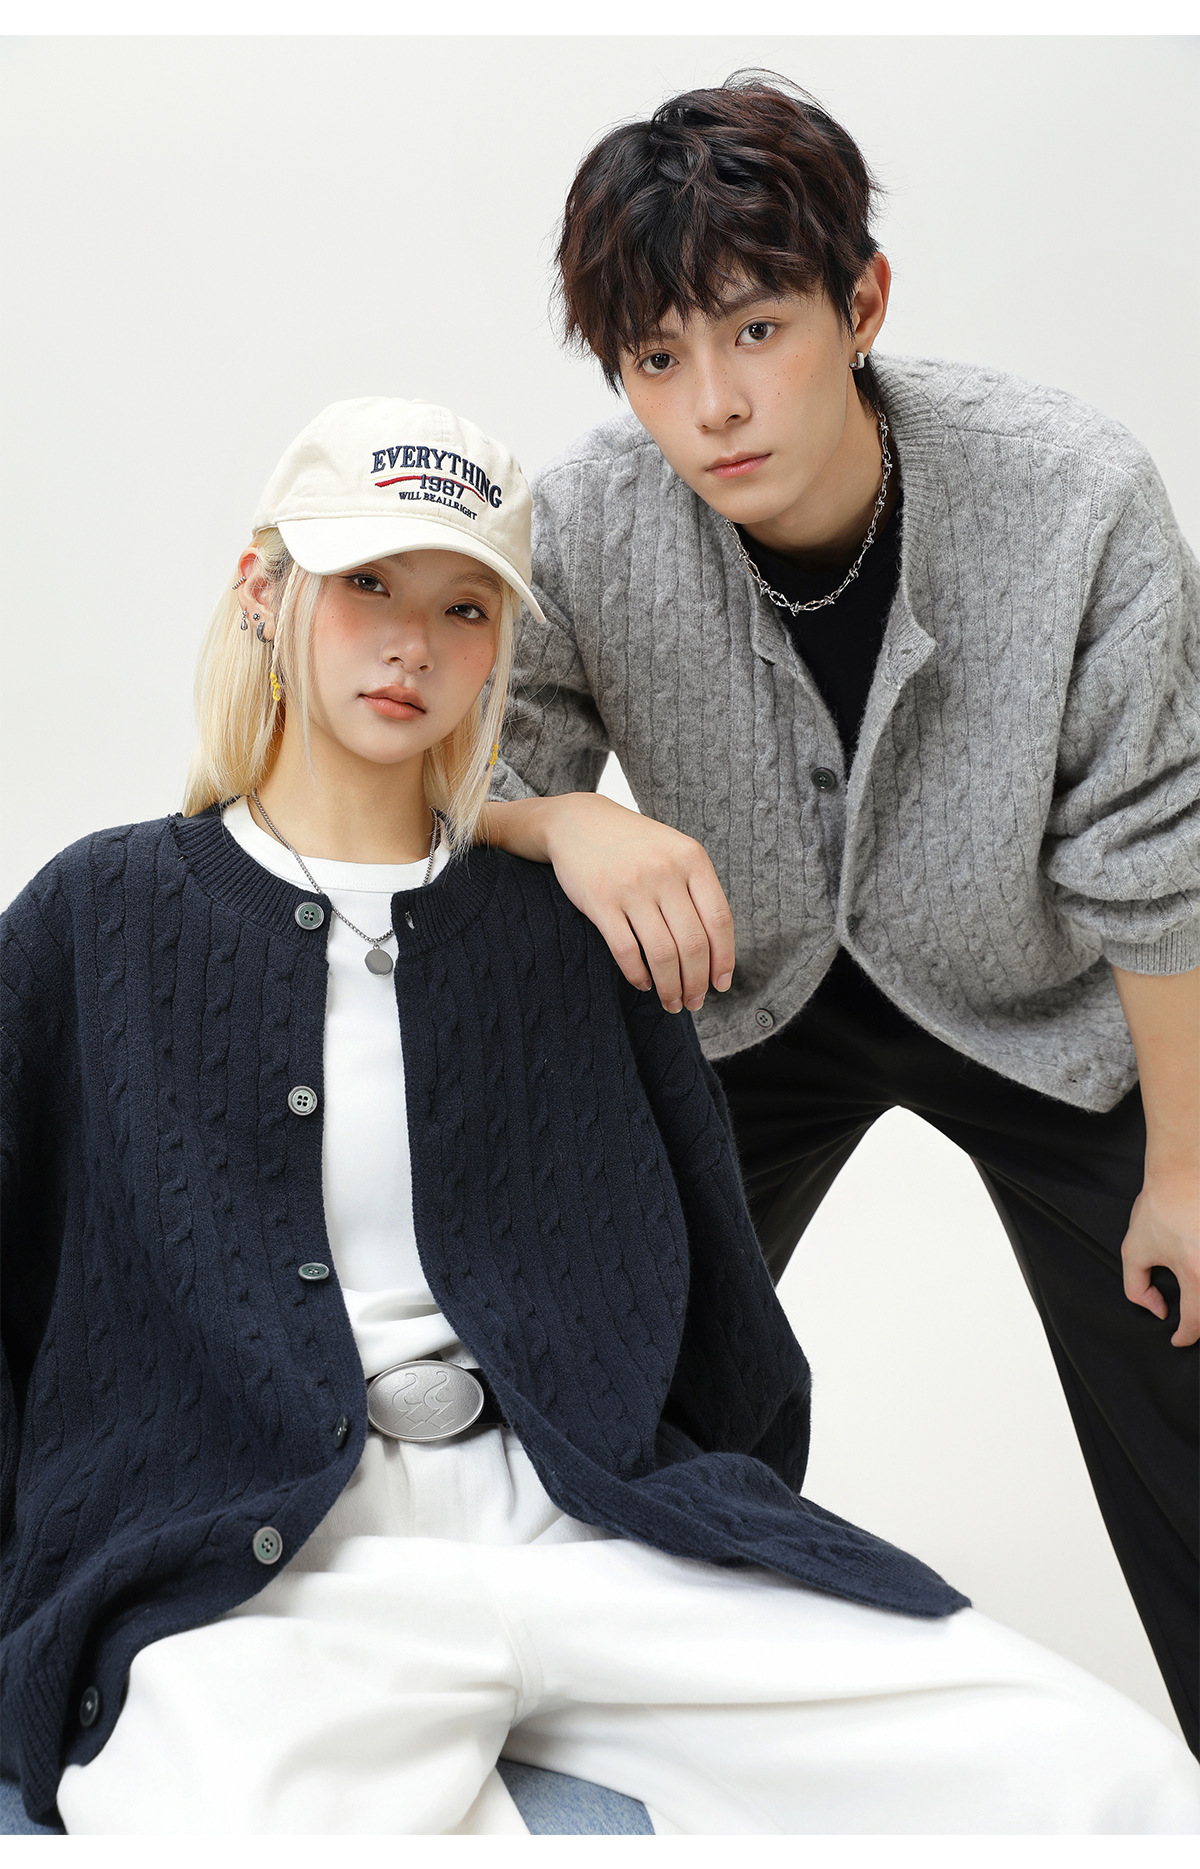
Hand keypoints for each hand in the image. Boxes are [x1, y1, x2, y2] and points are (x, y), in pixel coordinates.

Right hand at [535, 793, 734, 1012]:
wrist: (578, 822)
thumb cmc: (634, 845)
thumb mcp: (674, 852)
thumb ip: (696, 890)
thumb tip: (716, 952)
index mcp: (692, 859)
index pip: (719, 920)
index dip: (724, 959)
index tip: (721, 983)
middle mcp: (664, 871)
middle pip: (693, 944)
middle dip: (697, 982)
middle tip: (694, 1001)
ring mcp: (631, 886)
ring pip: (662, 954)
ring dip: (670, 987)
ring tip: (672, 1002)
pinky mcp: (600, 901)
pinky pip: (626, 951)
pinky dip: (638, 975)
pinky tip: (643, 983)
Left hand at [1121, 1166, 1199, 1346]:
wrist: (1183, 1172)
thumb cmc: (1159, 1207)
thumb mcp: (1134, 1249)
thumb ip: (1137, 1287)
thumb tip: (1159, 1310)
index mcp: (1196, 1274)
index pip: (1196, 1322)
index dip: (1185, 1337)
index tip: (1178, 1340)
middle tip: (1191, 1325)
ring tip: (1194, 1302)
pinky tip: (1198, 1280)